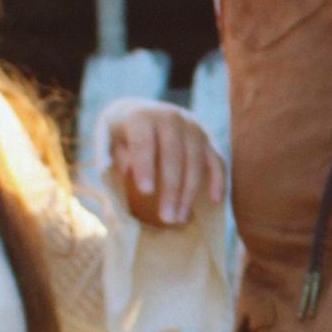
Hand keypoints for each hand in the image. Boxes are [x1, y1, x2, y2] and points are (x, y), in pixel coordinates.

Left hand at [106, 106, 226, 228]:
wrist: (149, 114)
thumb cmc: (126, 137)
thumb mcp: (113, 141)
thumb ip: (118, 155)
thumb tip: (128, 171)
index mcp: (143, 118)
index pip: (144, 142)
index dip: (145, 166)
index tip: (145, 192)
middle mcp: (171, 119)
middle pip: (173, 154)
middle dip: (170, 188)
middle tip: (166, 218)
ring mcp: (193, 129)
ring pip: (195, 160)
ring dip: (189, 191)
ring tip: (180, 218)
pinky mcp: (209, 141)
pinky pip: (217, 161)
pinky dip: (218, 180)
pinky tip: (214, 200)